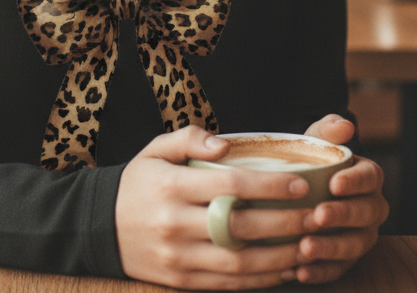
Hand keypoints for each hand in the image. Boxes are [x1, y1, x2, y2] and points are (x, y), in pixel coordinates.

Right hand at [115, 126, 312, 289]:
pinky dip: (261, 279)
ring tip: (309, 244)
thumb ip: (190, 138)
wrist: (99, 227)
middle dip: (285, 222)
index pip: (230, 185)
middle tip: (317, 215)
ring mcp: (179, 257)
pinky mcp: (181, 281)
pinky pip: (228, 284)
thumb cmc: (138, 182)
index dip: (270, 185)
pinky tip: (285, 269)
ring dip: (280, 257)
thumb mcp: (155, 149)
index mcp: (171, 185)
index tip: (301, 183)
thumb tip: (226, 144)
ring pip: (239, 262)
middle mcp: (175, 223)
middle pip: (241, 226)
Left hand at [293, 114, 388, 284]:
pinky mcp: (345, 260)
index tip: (334, 183)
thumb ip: (328, 131)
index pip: (370, 177)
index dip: (355, 181)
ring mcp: (361, 236)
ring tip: (305, 248)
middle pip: (366, 214)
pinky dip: (320, 272)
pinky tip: (299, 271)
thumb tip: (344, 126)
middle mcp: (371, 208)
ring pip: (355, 246)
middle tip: (317, 215)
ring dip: (331, 248)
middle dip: (343, 215)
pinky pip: (338, 270)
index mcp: (367, 178)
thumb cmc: (309, 161)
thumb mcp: (315, 141)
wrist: (294, 190)